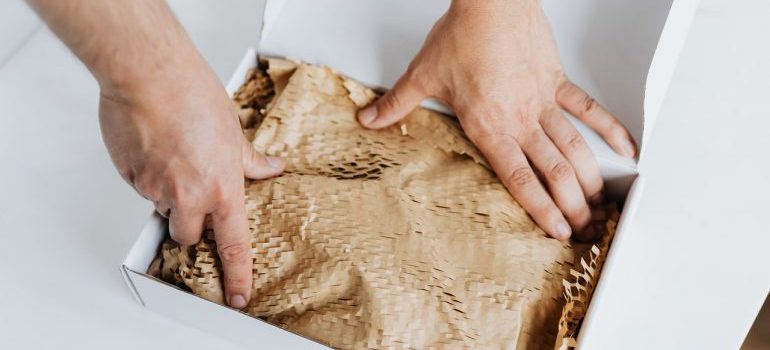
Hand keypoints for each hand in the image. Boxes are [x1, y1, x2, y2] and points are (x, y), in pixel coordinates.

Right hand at [99, 50, 283, 307]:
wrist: (151, 74)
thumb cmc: (194, 95)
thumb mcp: (234, 131)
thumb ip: (249, 160)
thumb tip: (271, 168)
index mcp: (222, 188)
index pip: (234, 244)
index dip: (238, 274)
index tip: (239, 295)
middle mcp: (189, 196)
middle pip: (188, 235)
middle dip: (188, 222)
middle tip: (191, 192)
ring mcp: (155, 188)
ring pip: (161, 208)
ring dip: (166, 193)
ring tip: (172, 154)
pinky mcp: (130, 176)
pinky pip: (139, 186)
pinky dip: (145, 172)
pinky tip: (153, 144)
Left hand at [357, 0, 635, 240]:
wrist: (491, 1)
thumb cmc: (463, 35)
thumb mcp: (422, 75)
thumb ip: (396, 104)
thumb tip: (369, 119)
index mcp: (489, 127)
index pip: (518, 178)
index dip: (540, 209)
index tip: (556, 229)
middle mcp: (521, 119)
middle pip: (552, 172)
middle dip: (571, 205)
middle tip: (584, 227)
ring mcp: (543, 102)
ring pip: (573, 148)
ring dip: (589, 178)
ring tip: (600, 202)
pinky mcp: (557, 82)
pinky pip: (588, 110)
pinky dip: (609, 129)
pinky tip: (625, 148)